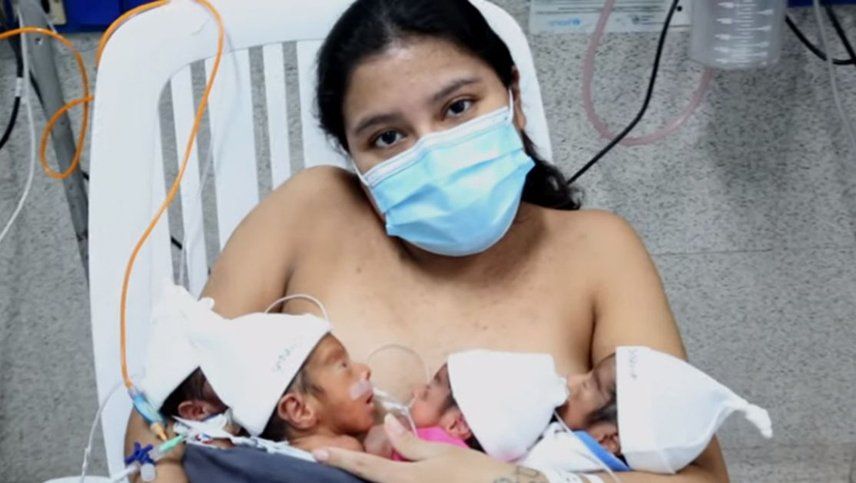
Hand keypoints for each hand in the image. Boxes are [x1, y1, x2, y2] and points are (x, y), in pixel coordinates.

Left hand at [313, 414, 547, 482]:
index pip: (365, 467)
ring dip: (372, 478)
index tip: (317, 453)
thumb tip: (386, 424)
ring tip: (358, 464)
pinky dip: (388, 481)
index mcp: (404, 480)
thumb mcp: (442, 453)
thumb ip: (410, 443)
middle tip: (335, 458)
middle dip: (353, 472)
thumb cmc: (475, 472)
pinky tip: (390, 475)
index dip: (339, 458)